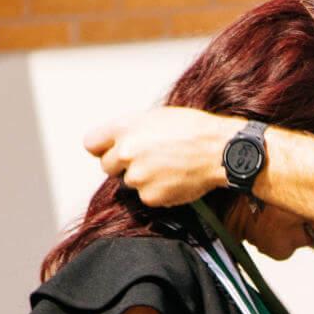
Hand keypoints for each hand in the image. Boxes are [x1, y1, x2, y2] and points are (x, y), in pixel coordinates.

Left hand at [85, 107, 234, 206]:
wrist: (221, 151)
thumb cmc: (195, 130)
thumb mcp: (158, 117)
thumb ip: (132, 130)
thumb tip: (119, 141)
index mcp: (124, 128)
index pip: (91, 144)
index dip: (104, 148)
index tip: (113, 151)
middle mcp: (126, 152)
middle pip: (107, 167)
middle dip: (124, 166)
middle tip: (150, 161)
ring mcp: (137, 176)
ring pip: (130, 183)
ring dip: (145, 179)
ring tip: (170, 168)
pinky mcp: (150, 196)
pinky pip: (147, 197)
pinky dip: (160, 192)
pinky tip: (176, 179)